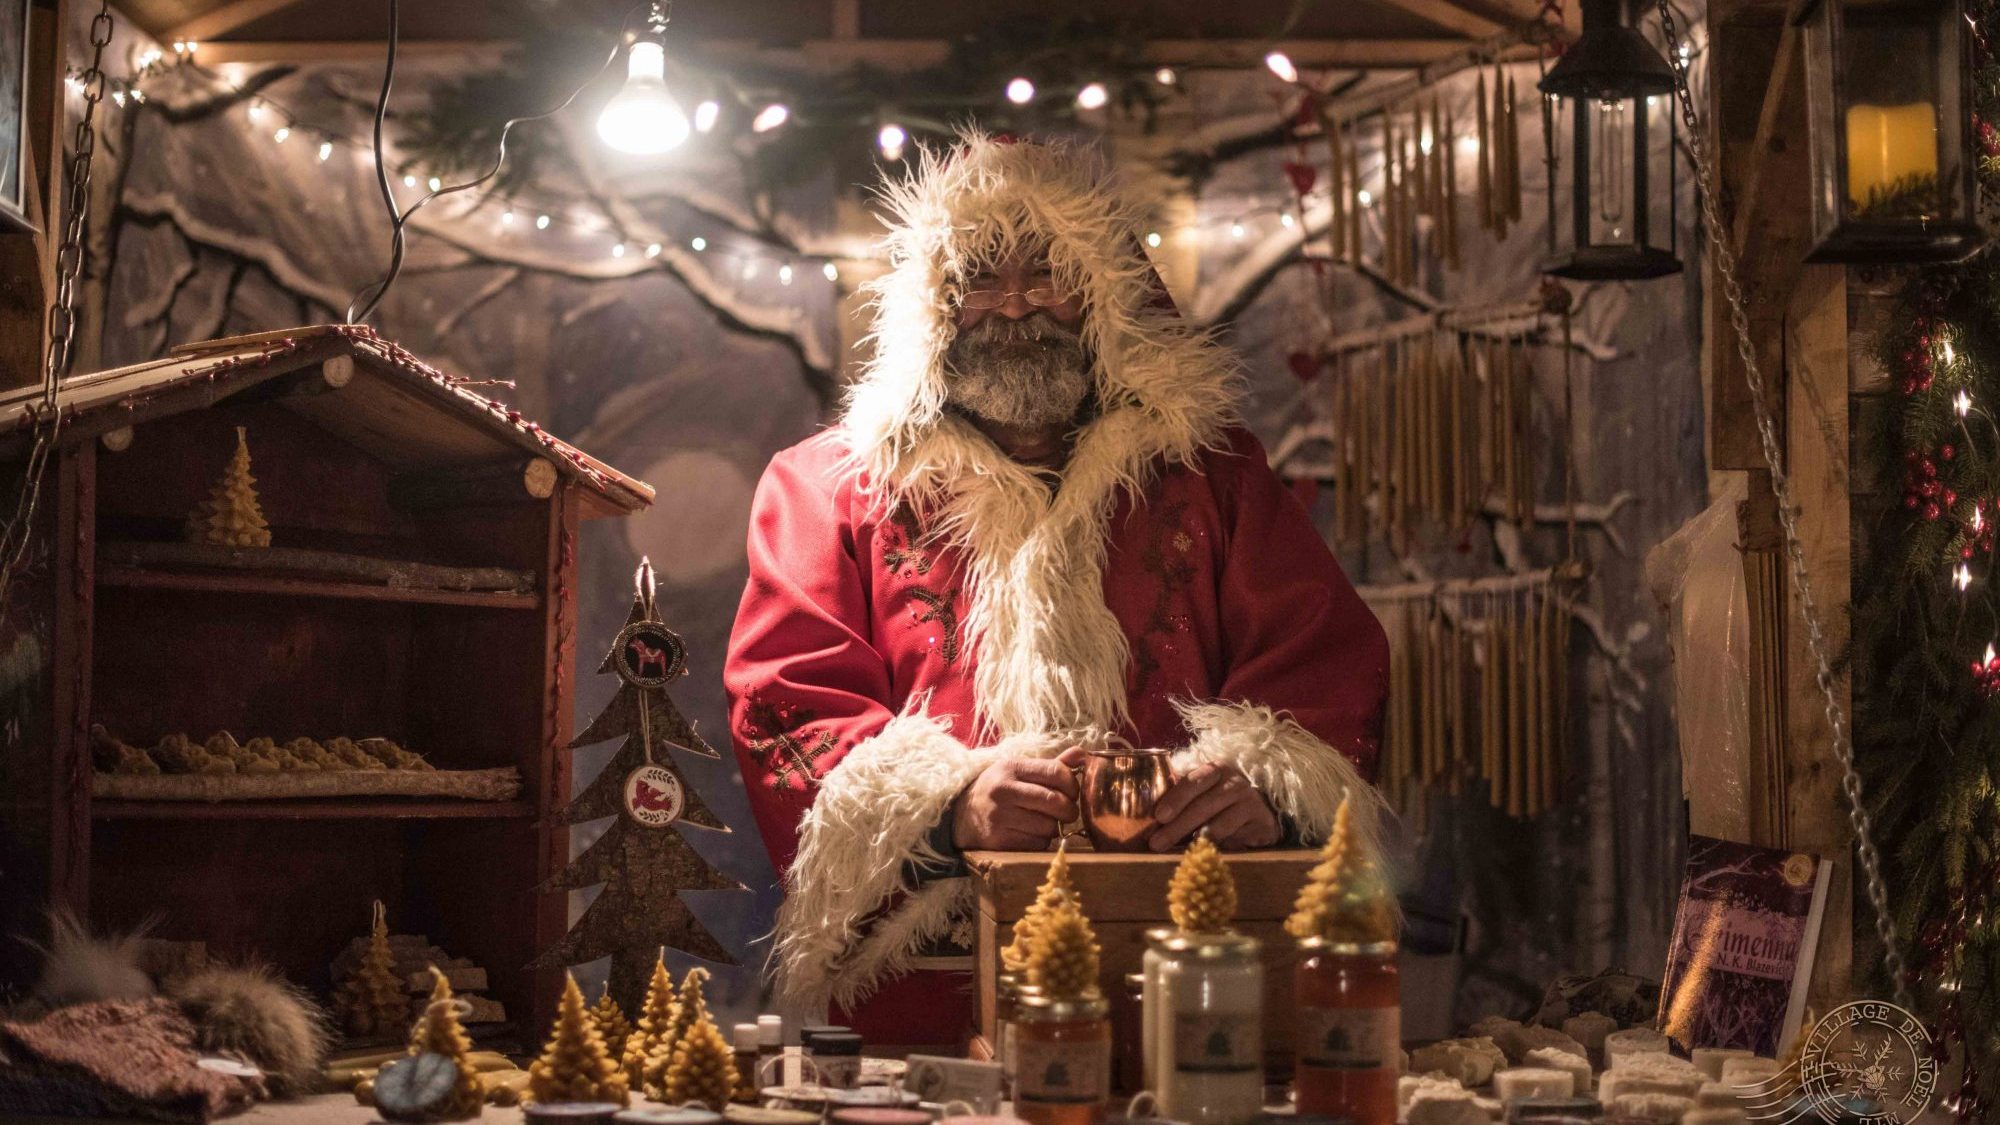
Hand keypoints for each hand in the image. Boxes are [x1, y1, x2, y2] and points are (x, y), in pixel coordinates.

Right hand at [952, 747, 1086, 849]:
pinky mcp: (999, 840)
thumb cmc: (999, 791)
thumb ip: (1051, 765)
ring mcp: (1000, 816)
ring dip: (1054, 828)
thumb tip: (1082, 754)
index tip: (1072, 792)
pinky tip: (1030, 834)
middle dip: (1069, 810)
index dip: (1073, 784)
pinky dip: (1041, 841)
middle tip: (1067, 812)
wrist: (962, 816)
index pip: (1056, 772)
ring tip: (1044, 822)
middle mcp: (1003, 790)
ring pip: (1049, 826)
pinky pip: (1037, 844)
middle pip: (1056, 801)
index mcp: (1012, 768)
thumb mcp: (1019, 772)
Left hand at [1148, 761, 1279, 851]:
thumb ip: (1180, 798)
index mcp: (1215, 770)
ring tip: (1181, 851)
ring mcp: (1250, 802)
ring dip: (1197, 840)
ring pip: (1219, 824)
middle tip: (1157, 843)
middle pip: (1202, 806)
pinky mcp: (1262, 823)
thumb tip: (1146, 817)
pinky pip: (1237, 838)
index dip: (1175, 799)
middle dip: (1177, 826)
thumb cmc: (1221, 801)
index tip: (1158, 816)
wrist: (1262, 810)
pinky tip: (1207, 855)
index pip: (1192, 781)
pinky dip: (1221, 847)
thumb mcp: (1203, 792)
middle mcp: (1235, 782)